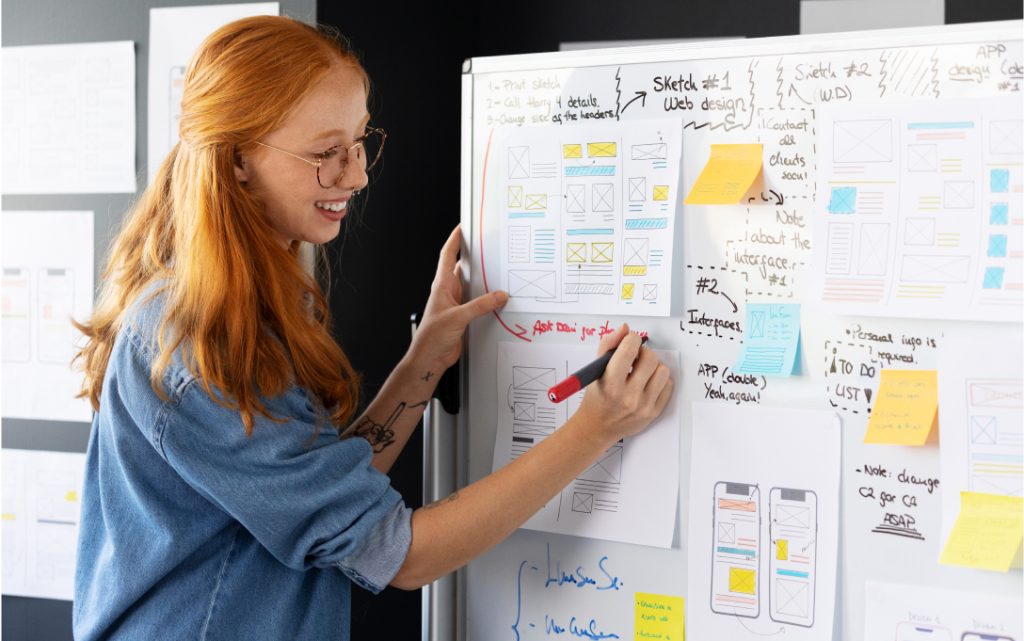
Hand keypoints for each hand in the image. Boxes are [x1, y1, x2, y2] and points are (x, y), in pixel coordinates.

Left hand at [409, 224, 507, 373]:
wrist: (429, 358)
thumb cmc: (432, 337)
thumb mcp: (458, 317)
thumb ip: (480, 305)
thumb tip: (499, 295)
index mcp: (442, 286)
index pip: (447, 255)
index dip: (455, 239)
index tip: (464, 227)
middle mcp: (448, 292)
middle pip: (462, 268)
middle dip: (475, 257)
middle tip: (489, 246)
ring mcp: (456, 303)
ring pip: (473, 285)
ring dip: (484, 281)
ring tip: (499, 271)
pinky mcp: (463, 316)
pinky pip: (478, 302)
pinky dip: (487, 300)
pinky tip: (498, 299)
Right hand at [571, 323, 672, 443]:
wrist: (598, 427)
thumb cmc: (597, 396)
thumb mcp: (594, 370)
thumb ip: (608, 345)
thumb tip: (625, 329)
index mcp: (610, 383)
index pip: (629, 350)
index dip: (631, 339)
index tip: (629, 342)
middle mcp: (628, 396)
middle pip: (650, 358)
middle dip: (643, 353)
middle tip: (636, 358)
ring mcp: (643, 406)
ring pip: (663, 371)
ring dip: (654, 366)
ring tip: (643, 371)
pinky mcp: (654, 413)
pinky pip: (668, 386)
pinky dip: (659, 381)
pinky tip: (648, 383)